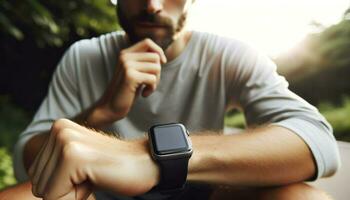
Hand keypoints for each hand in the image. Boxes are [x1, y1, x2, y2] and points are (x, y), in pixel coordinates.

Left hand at [28, 119, 159, 199]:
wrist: (146, 163)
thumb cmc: (115, 168)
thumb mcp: (78, 166)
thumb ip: (56, 170)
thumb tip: (40, 190)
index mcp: (58, 128)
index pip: (37, 174)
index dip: (62, 184)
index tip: (88, 172)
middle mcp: (59, 129)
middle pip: (38, 182)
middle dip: (64, 189)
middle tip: (92, 175)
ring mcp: (66, 140)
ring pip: (44, 191)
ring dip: (71, 193)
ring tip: (94, 175)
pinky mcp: (73, 155)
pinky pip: (55, 196)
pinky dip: (76, 197)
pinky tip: (96, 178)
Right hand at [88, 39, 166, 125]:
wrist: (111, 107)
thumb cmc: (126, 91)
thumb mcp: (135, 72)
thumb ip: (144, 62)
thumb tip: (162, 56)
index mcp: (125, 53)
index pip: (148, 42)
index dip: (159, 51)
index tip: (163, 63)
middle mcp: (125, 56)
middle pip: (155, 57)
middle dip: (158, 72)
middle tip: (150, 83)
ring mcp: (127, 65)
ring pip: (156, 68)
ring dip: (155, 81)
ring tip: (146, 88)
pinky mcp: (130, 76)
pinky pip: (153, 79)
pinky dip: (152, 88)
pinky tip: (143, 94)